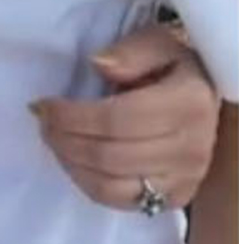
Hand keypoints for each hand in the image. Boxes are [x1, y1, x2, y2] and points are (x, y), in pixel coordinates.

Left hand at [33, 22, 219, 210]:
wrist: (203, 99)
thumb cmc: (173, 67)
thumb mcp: (158, 42)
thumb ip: (131, 51)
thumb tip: (99, 64)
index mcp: (189, 104)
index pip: (117, 119)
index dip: (72, 115)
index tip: (43, 105)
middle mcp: (191, 147)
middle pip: (110, 155)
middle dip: (64, 139)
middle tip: (42, 122)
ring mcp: (185, 178)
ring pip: (112, 185)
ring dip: (71, 163)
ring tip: (53, 140)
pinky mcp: (176, 197)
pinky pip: (122, 201)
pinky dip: (88, 184)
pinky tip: (73, 161)